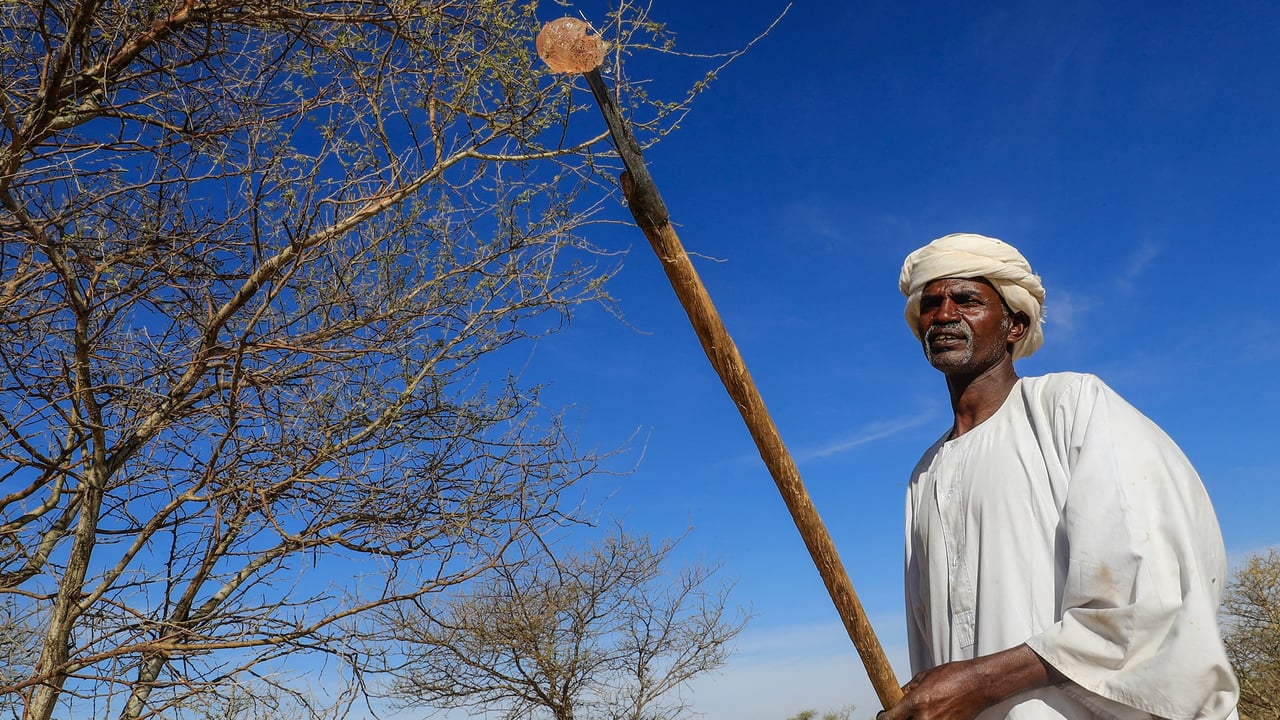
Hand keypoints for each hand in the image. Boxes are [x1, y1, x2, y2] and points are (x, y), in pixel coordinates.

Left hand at [877, 661, 993, 719]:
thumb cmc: (953, 676)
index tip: (885, 715)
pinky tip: (932, 715)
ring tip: (921, 712)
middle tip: (903, 713)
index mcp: (915, 703)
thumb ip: (907, 691)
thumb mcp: (923, 678)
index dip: (884, 717)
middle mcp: (924, 718)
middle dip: (900, 719)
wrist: (978, 684)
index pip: (888, 719)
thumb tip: (895, 700)